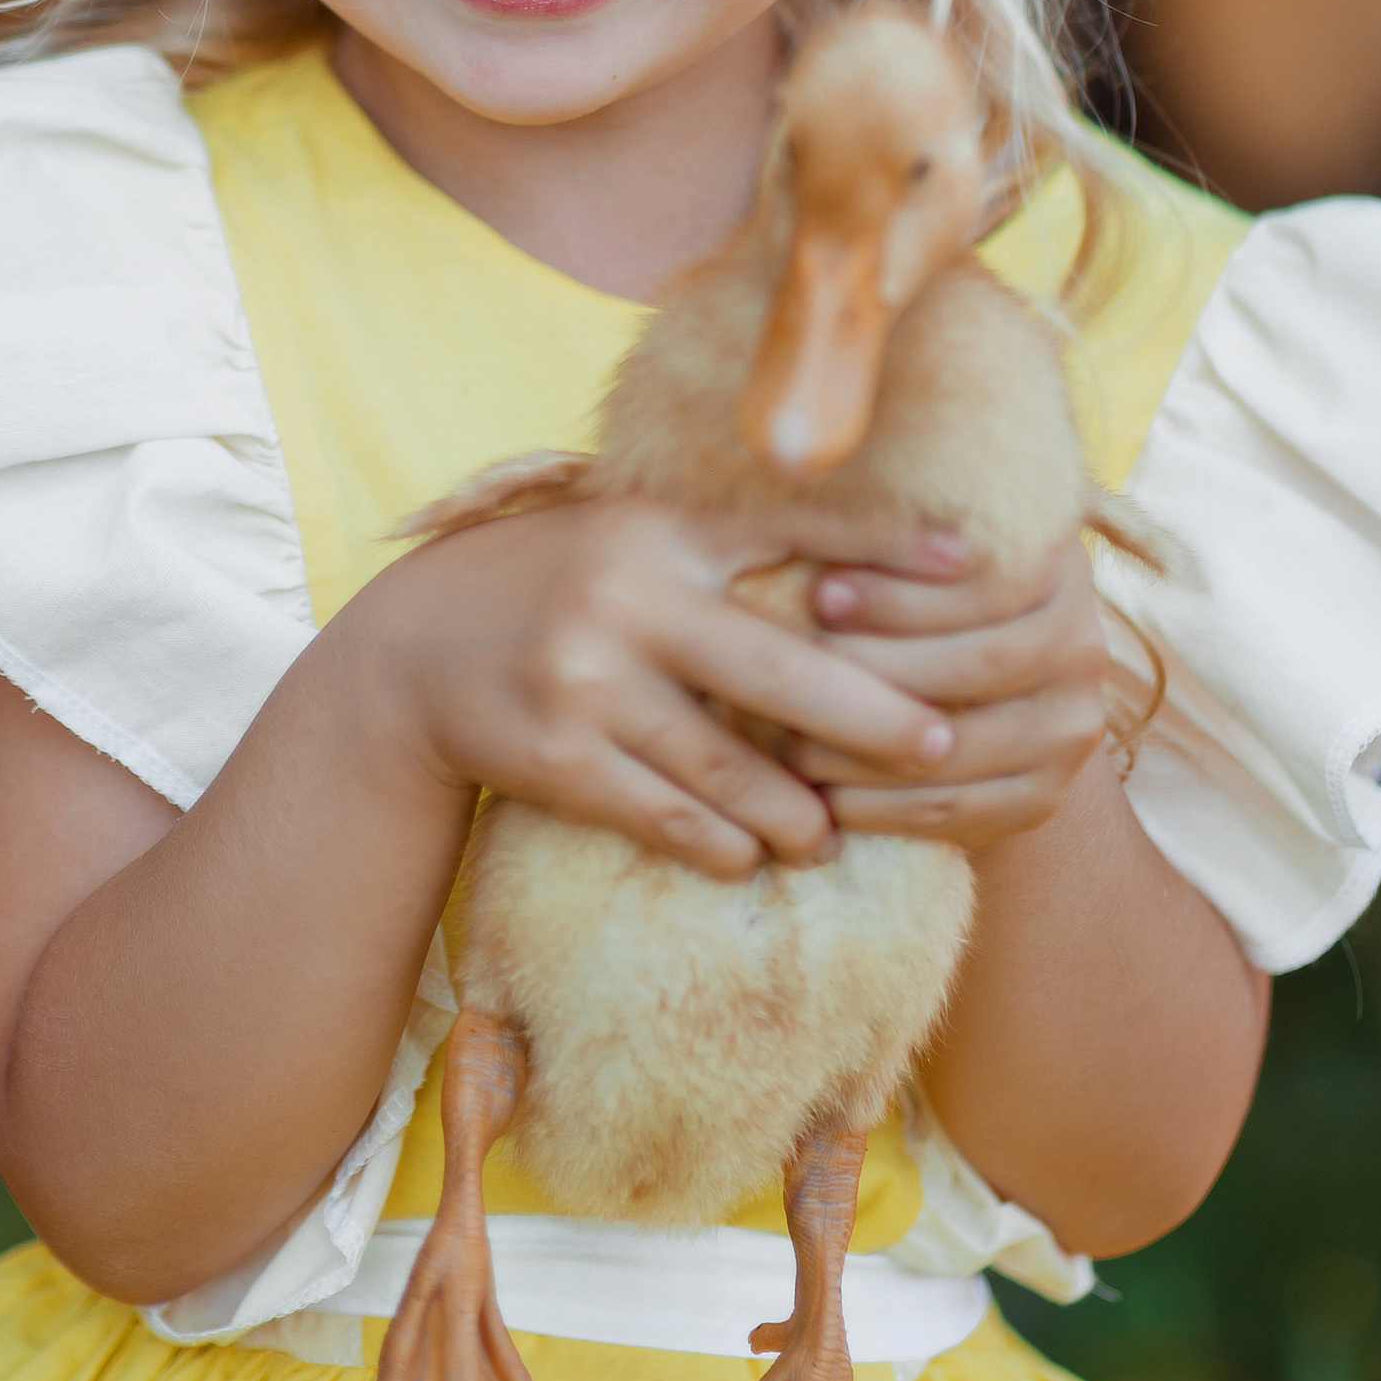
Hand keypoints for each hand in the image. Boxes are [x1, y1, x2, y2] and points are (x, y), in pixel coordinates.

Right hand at [341, 494, 962, 882]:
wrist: (409, 657)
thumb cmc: (553, 586)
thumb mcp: (628, 535)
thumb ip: (723, 542)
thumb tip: (862, 567)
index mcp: (657, 527)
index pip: (790, 528)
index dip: (884, 546)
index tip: (972, 563)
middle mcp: (629, 597)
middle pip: (783, 670)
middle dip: (873, 718)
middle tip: (942, 744)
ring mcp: (590, 681)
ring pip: (732, 766)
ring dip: (799, 810)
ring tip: (835, 831)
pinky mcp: (559, 760)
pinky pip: (671, 818)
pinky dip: (725, 843)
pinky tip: (755, 852)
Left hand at [789, 527, 1107, 851]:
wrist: (990, 694)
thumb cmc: (926, 600)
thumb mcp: (924, 555)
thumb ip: (892, 534)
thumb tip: (803, 494)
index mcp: (1059, 569)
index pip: (990, 585)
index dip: (903, 594)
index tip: (821, 594)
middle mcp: (1083, 647)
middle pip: (976, 666)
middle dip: (874, 669)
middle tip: (791, 673)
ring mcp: (1071, 730)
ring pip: (959, 747)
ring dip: (863, 748)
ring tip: (786, 740)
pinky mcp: (1045, 797)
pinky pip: (957, 811)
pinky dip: (881, 808)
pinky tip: (822, 796)